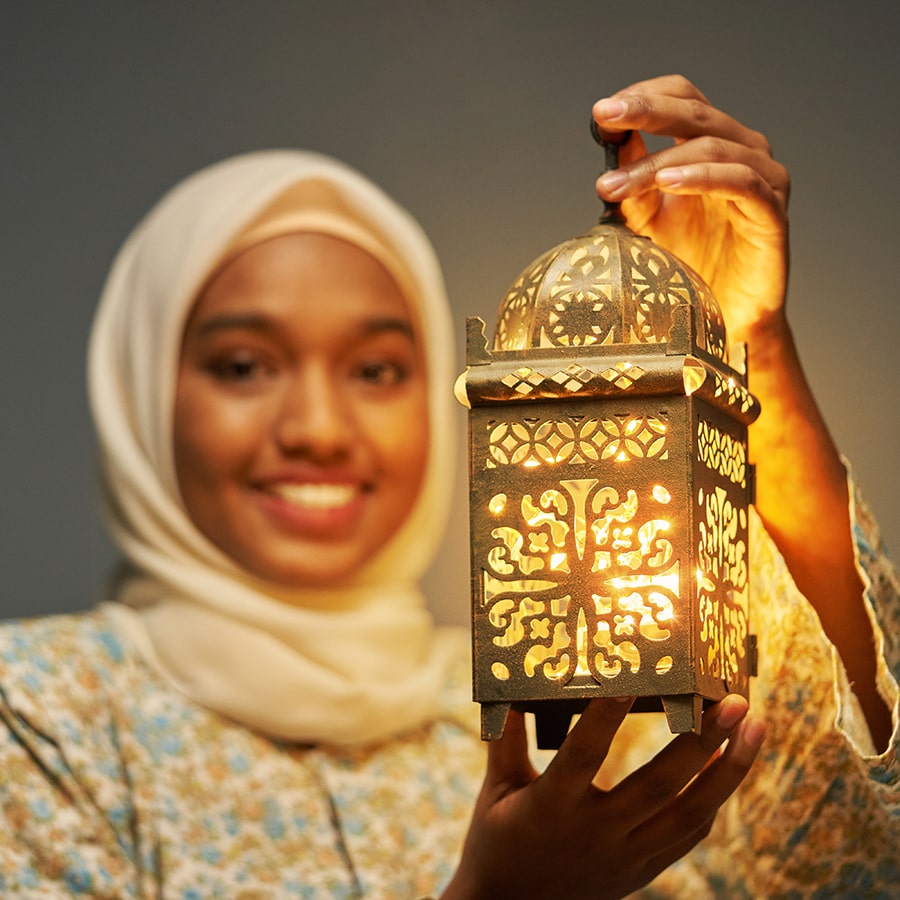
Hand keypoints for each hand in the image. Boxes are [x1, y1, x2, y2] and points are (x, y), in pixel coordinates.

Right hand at [443, 695, 764, 899]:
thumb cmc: (497, 842)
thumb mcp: (496, 789)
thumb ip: (507, 739)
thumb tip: (508, 688)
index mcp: (552, 808)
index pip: (583, 754)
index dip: (606, 717)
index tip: (631, 681)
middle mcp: (596, 833)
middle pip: (659, 784)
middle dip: (701, 739)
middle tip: (732, 701)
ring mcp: (626, 856)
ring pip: (690, 812)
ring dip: (729, 769)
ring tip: (754, 727)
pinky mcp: (643, 870)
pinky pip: (689, 834)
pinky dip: (714, 799)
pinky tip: (728, 765)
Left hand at [592, 74, 789, 345]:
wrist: (723, 317)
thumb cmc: (691, 265)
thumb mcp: (649, 217)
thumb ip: (636, 180)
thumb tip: (611, 139)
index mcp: (712, 144)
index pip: (683, 97)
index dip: (644, 96)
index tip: (602, 112)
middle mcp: (743, 151)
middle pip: (696, 112)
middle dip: (646, 111)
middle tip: (606, 115)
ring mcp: (763, 179)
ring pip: (713, 147)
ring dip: (660, 161)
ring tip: (619, 182)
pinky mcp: (772, 213)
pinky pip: (742, 182)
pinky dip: (704, 177)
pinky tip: (669, 183)